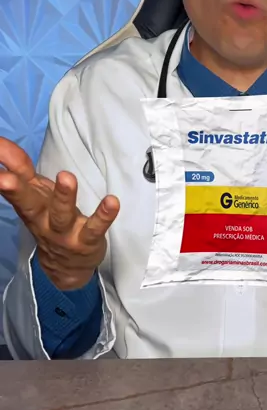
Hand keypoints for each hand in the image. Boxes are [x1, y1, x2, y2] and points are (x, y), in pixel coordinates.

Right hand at [0, 137, 119, 290]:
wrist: (66, 267)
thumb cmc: (49, 219)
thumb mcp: (34, 193)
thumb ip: (19, 167)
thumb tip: (0, 142)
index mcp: (29, 206)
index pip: (15, 187)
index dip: (4, 177)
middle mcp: (42, 219)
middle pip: (28, 204)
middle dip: (16, 191)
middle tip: (6, 179)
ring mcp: (65, 232)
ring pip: (62, 214)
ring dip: (64, 196)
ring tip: (66, 177)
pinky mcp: (87, 239)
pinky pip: (95, 228)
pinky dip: (104, 215)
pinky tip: (112, 201)